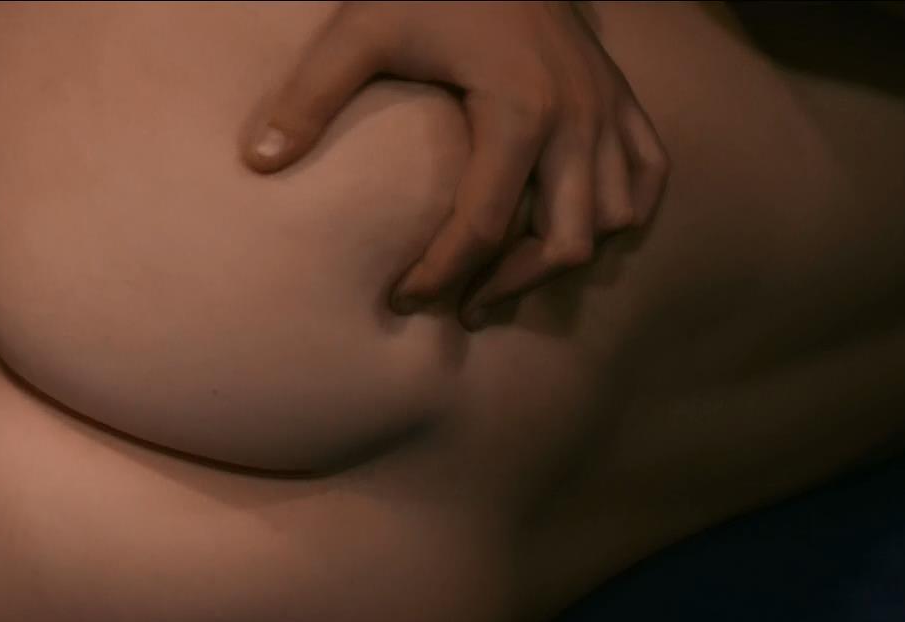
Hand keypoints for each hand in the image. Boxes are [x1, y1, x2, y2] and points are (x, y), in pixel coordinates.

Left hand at [241, 1, 667, 327]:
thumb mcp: (361, 29)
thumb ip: (310, 96)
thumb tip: (257, 162)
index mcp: (519, 110)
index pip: (483, 226)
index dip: (440, 275)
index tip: (402, 300)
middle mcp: (577, 118)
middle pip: (562, 242)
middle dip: (507, 286)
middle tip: (459, 309)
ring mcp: (608, 109)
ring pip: (610, 220)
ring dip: (561, 258)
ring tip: (505, 279)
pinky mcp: (622, 97)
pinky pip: (646, 176)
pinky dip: (619, 214)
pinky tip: (575, 232)